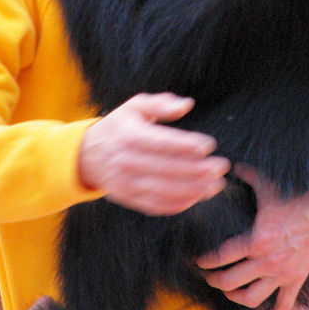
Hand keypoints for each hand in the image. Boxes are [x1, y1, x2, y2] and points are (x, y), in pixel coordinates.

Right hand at [79, 93, 229, 215]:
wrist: (86, 154)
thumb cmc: (119, 126)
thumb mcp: (135, 106)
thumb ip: (161, 104)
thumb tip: (186, 105)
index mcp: (129, 136)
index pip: (162, 142)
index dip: (187, 145)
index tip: (209, 145)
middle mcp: (126, 161)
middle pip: (167, 169)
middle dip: (198, 170)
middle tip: (222, 166)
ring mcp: (126, 183)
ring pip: (164, 191)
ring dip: (194, 190)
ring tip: (217, 185)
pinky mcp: (128, 198)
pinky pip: (156, 205)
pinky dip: (180, 204)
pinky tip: (199, 196)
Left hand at [197, 165, 308, 309]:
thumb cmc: (298, 196)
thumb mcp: (268, 184)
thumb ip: (246, 174)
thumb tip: (228, 164)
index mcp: (257, 239)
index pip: (221, 256)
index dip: (205, 260)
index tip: (198, 260)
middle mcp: (267, 261)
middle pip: (230, 281)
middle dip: (214, 280)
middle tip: (208, 276)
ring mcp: (282, 274)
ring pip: (251, 297)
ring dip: (234, 296)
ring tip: (228, 290)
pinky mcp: (296, 280)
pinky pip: (283, 307)